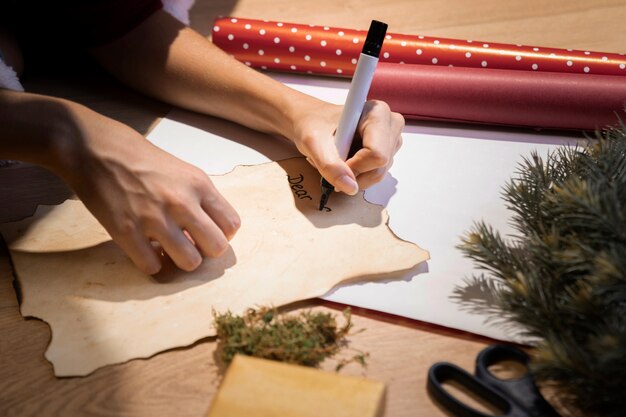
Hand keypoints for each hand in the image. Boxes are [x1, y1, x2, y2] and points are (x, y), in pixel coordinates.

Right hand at [59, 104, 239, 274]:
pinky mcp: (127, 232)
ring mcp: (154, 218)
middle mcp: (181, 202)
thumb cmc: (140, 159)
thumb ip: (199, 198)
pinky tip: (146, 251)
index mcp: (198, 184)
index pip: (232, 224)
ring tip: (170, 251)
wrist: (94, 148)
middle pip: (216, 247)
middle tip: (192, 246)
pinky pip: (153, 267)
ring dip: (181, 261)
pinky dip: (152, 264)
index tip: (208, 233)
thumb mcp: (182, 170)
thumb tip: (210, 230)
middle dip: (206, 251)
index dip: (222, 234)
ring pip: (190, 262)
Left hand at [290, 99, 403, 194]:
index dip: (355, 167)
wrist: (310, 119)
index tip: (336, 163)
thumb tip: (350, 187)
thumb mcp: (313, 143)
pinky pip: (375, 174)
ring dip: (353, 175)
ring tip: (336, 159)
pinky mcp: (388, 151)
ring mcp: (391, 139)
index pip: (377, 154)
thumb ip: (330, 166)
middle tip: (332, 161)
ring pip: (378, 174)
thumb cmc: (312, 123)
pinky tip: (345, 161)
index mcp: (377, 113)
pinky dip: (357, 174)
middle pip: (379, 167)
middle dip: (353, 173)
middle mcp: (390, 124)